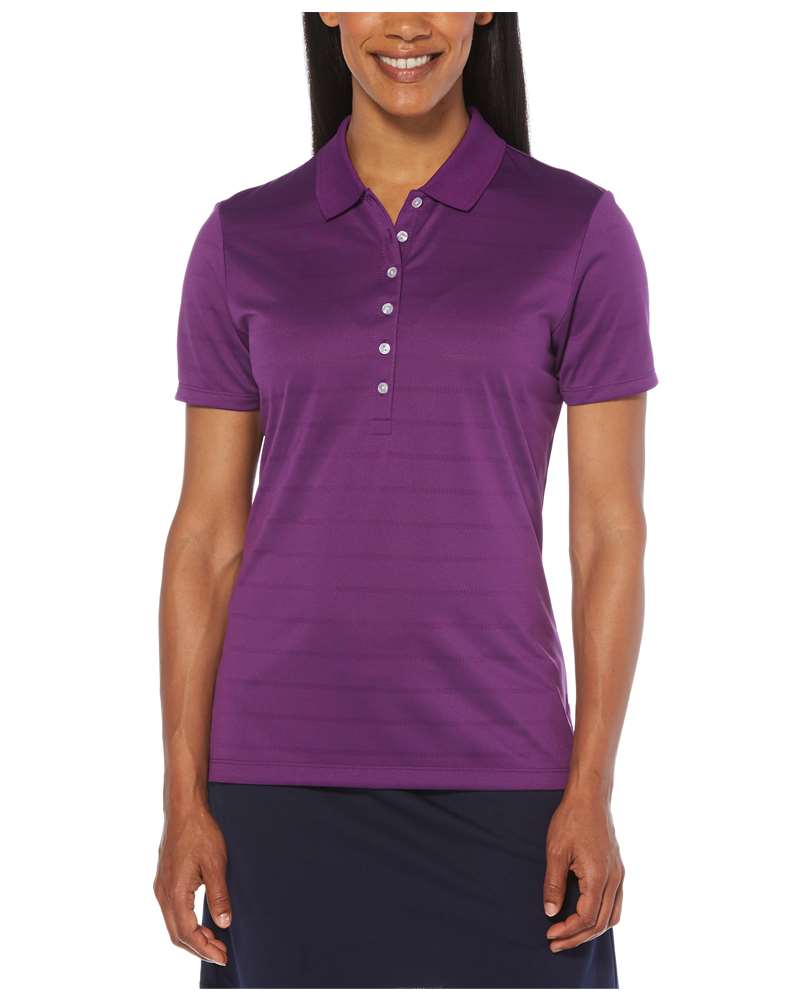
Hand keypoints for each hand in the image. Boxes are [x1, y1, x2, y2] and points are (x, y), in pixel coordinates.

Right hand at [154, 804, 230, 964]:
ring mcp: (161, 887)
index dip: (205, 949)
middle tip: (221, 953)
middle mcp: (163, 894)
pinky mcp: (164, 881)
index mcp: (175, 892)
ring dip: (192, 937)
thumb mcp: (216, 864)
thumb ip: (219, 896)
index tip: (222, 956)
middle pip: (177, 934)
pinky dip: (186, 924)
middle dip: (199, 948)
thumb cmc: (200, 832)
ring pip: (173, 924)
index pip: (187, 933)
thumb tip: (224, 923)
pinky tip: (201, 923)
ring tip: (214, 941)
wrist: (184, 809)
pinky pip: (172, 912)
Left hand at [543, 791, 623, 951]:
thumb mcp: (556, 851)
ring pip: (612, 916)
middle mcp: (614, 879)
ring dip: (591, 930)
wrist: (590, 796)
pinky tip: (587, 917)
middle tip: (555, 942)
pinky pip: (616, 903)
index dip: (568, 930)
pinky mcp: (617, 869)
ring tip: (570, 935)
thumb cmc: (571, 819)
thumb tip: (551, 912)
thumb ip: (553, 884)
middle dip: (577, 937)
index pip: (587, 918)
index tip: (550, 933)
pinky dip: (603, 917)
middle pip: (601, 923)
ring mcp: (619, 874)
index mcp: (599, 876)